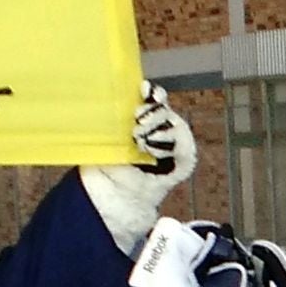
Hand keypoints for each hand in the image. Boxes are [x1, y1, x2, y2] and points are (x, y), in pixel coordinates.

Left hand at [82, 82, 198, 249]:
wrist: (118, 197)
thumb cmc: (111, 168)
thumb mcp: (107, 138)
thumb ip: (111, 120)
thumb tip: (101, 100)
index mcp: (145, 119)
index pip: (154, 98)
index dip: (153, 92)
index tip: (145, 89)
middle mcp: (162, 129)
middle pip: (165, 109)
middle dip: (152, 111)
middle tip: (137, 119)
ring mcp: (175, 144)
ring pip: (176, 124)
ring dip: (158, 128)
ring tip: (140, 139)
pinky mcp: (184, 160)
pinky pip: (183, 146)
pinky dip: (167, 146)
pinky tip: (152, 151)